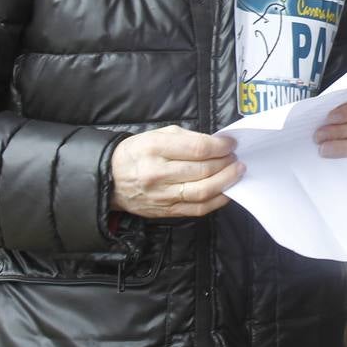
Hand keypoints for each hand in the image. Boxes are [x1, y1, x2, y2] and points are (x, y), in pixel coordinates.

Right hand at [111, 126, 242, 218]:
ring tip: (237, 171)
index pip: (198, 149)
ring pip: (203, 192)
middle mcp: (157, 173)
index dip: (221, 146)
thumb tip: (217, 143)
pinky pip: (198, 209)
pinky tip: (227, 190)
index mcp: (154, 149)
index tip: (231, 144)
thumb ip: (187, 138)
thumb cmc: (137, 153)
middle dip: (226, 163)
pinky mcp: (165, 211)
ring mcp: (161, 196)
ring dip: (226, 181)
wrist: (109, 180)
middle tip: (236, 157)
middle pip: (204, 170)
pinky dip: (217, 200)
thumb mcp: (158, 135)